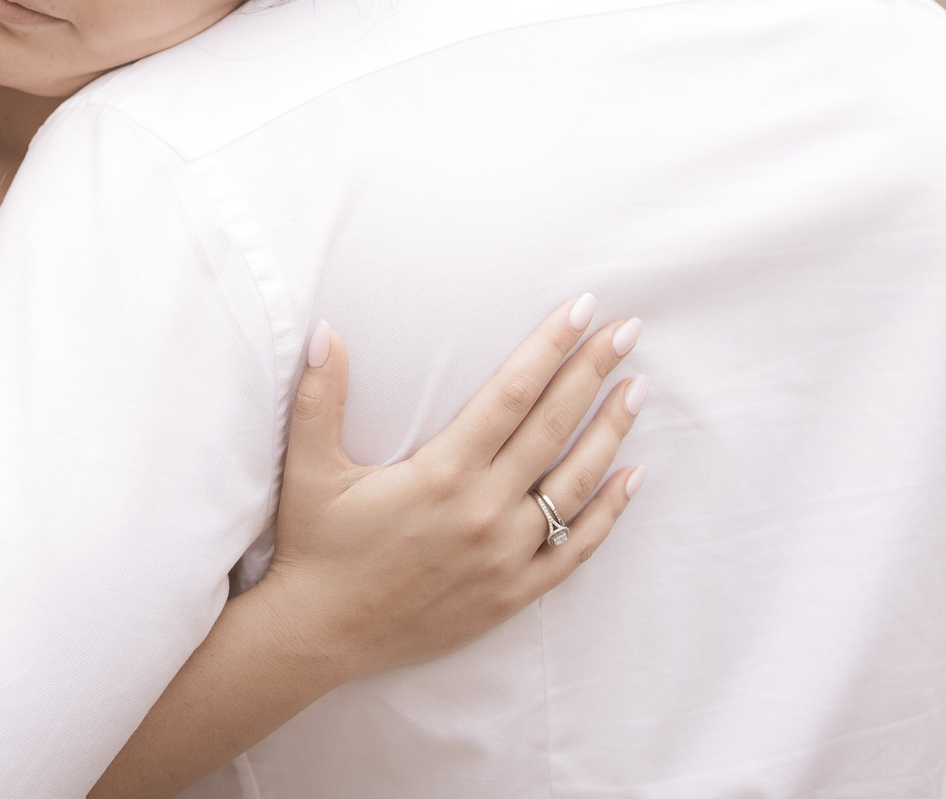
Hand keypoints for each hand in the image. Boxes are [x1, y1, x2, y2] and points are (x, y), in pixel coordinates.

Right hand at [251, 298, 646, 683]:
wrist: (321, 635)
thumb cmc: (316, 546)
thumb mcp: (308, 469)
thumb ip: (319, 398)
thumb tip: (323, 331)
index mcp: (441, 472)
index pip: (512, 394)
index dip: (550, 347)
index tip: (582, 310)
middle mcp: (482, 511)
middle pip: (553, 427)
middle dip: (593, 372)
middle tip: (627, 330)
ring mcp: (503, 556)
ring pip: (575, 484)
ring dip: (610, 433)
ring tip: (636, 390)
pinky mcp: (512, 593)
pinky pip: (576, 549)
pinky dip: (610, 512)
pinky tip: (633, 476)